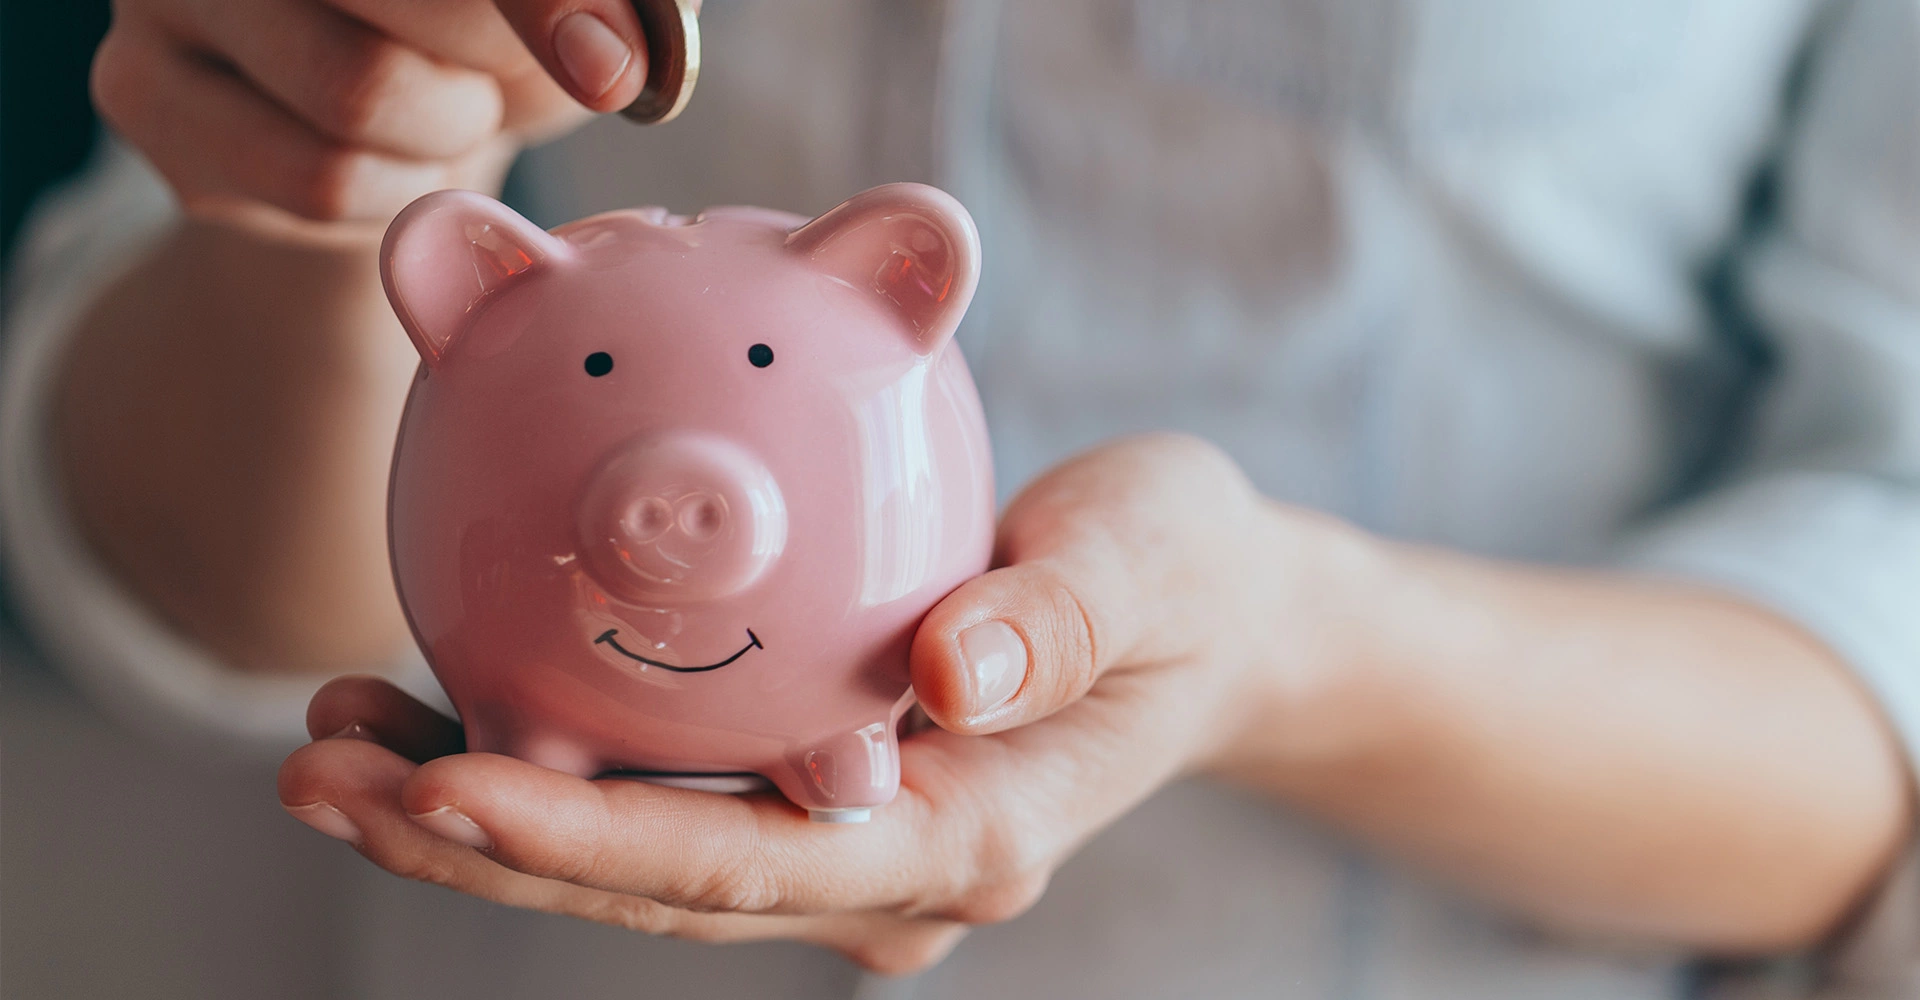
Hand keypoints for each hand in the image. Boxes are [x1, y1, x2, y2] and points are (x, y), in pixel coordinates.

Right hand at [91, 0, 691, 222]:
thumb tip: (616, 61)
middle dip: (492, 61)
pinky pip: (316, 180)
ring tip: (441, 107)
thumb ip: (611, 3)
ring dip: (443, 133)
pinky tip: (382, 154)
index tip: (613, 70)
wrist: (386, 117)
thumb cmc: (489, 27)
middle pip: (400, 2)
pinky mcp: (138, 91)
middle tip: (502, 76)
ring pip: (355, 98)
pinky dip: (390, 192)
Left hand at [278, 434, 1359, 971]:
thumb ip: (1064, 616)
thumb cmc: (1183, 576)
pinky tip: (433, 707)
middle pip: (657, 886)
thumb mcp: (1155, 556)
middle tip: (318, 771)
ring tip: (328, 742)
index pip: (751, 862)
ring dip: (477, 815)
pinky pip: (657, 800)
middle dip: (481, 844)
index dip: (591, 846)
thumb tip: (954, 676)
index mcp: (964, 832)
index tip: (443, 785)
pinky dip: (543, 766)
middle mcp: (886, 866)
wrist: (1203, 621)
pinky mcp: (812, 798)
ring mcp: (845, 844)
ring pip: (635, 857)